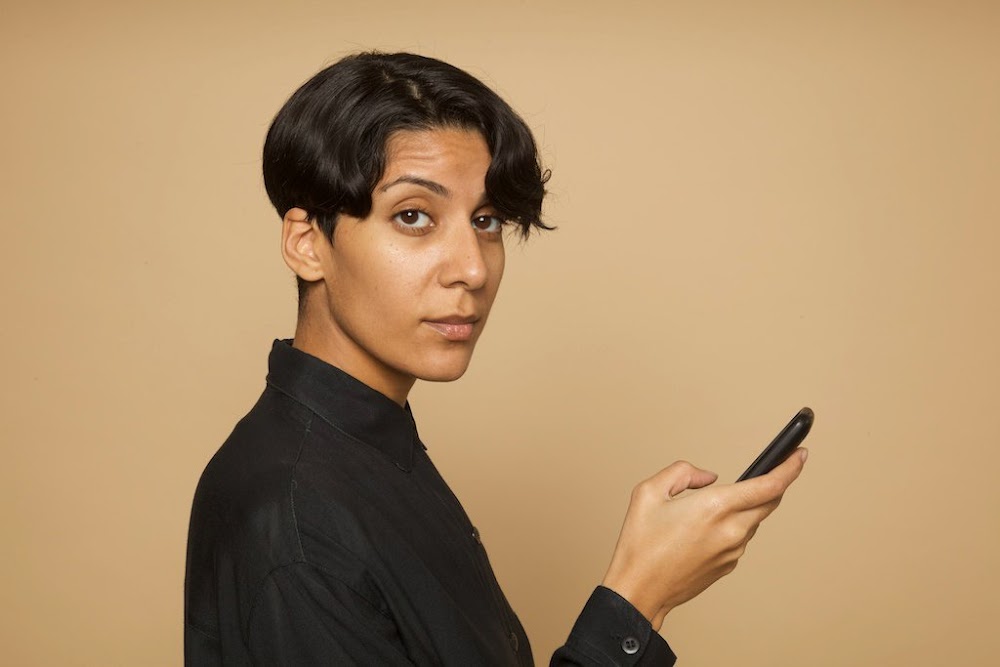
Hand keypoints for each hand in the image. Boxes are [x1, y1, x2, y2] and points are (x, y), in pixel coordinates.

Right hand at [600, 449, 806, 629]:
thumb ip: (682, 472)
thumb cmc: (640, 544)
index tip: (799, 454)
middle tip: (774, 467)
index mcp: (715, 507)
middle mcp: (731, 530)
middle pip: (770, 501)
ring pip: (752, 519)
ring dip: (746, 505)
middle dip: (775, 482)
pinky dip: (731, 525)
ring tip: (713, 504)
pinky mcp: (729, 565)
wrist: (639, 591)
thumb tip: (708, 477)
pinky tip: (704, 528)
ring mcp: (733, 551)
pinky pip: (739, 537)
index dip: (790, 467)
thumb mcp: (648, 492)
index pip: (769, 485)